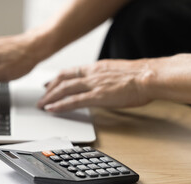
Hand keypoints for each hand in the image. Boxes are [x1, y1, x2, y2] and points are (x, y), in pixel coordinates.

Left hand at [37, 59, 153, 111]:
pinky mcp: (97, 96)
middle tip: (41, 97)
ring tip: (42, 105)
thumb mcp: (116, 72)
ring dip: (50, 98)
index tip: (48, 83)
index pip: (70, 72)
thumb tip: (99, 83)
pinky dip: (60, 105)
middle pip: (63, 80)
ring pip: (64, 90)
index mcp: (96, 68)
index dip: (56, 78)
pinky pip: (74, 101)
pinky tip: (52, 109)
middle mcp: (91, 74)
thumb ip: (104, 77)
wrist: (148, 76)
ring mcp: (93, 85)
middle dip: (49, 89)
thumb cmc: (138, 76)